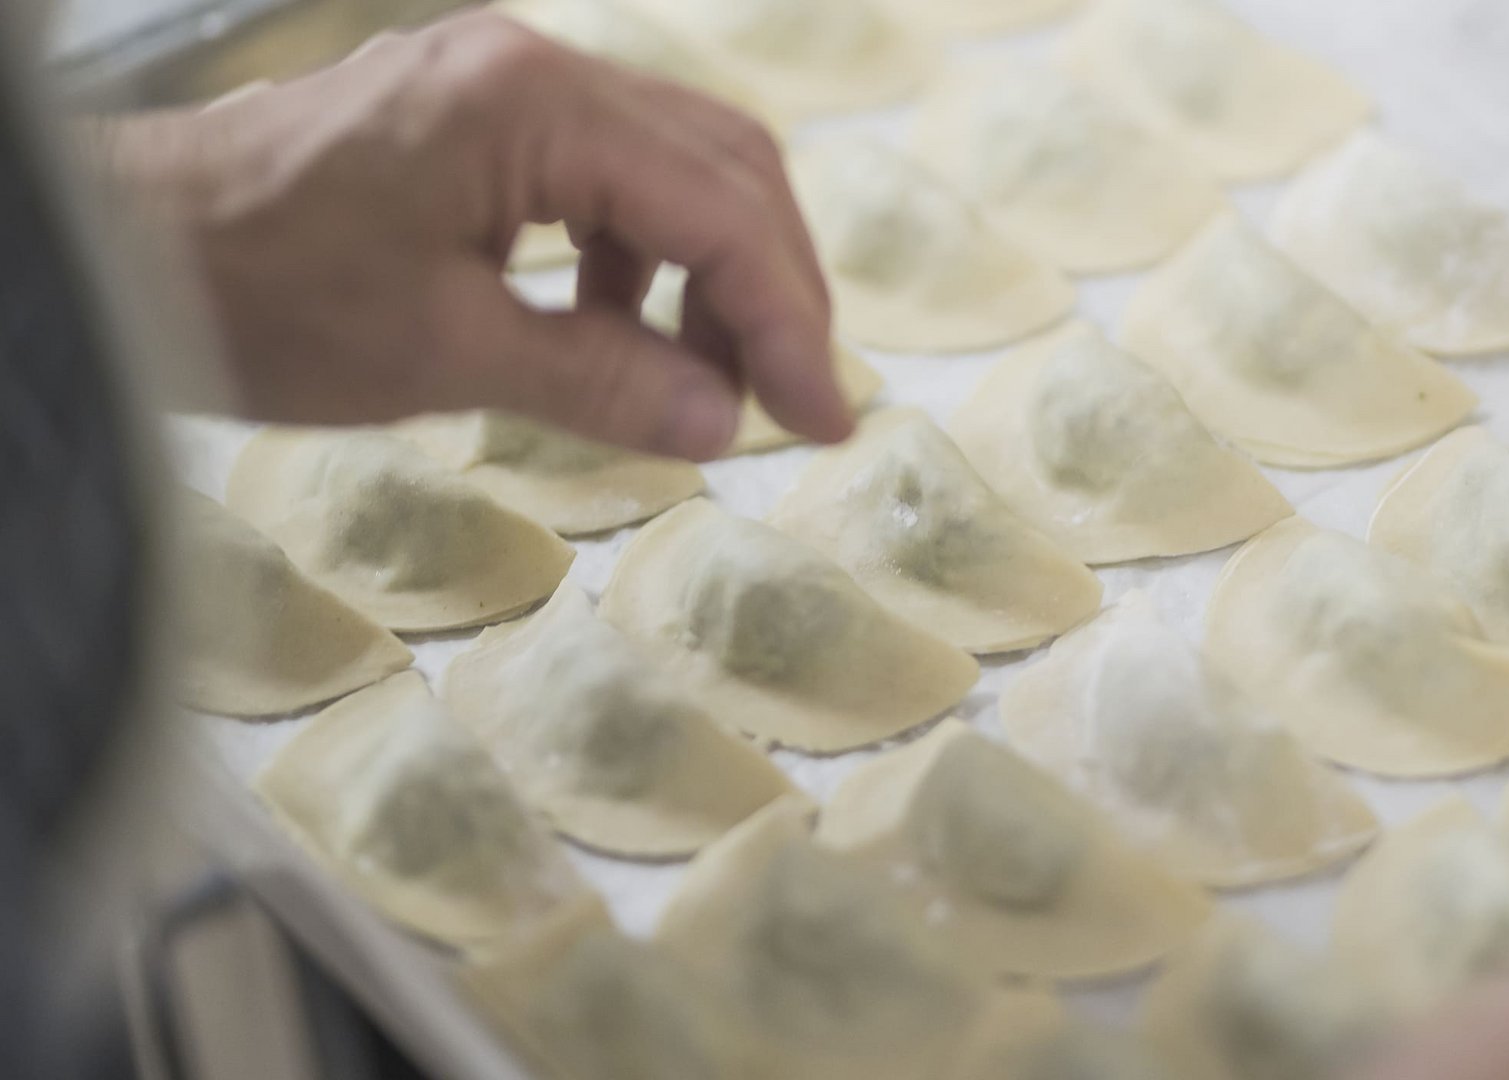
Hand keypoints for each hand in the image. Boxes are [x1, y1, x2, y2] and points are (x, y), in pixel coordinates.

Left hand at [100, 10, 848, 459]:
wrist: (122, 248)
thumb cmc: (255, 296)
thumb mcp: (441, 355)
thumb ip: (601, 381)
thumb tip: (726, 422)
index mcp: (530, 107)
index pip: (715, 208)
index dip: (786, 320)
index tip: (826, 420)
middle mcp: (535, 69)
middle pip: (723, 162)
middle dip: (772, 286)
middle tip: (798, 398)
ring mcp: (508, 85)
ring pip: (677, 164)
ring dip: (717, 273)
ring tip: (716, 382)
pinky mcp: (483, 116)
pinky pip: (610, 175)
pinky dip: (645, 259)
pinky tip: (623, 330)